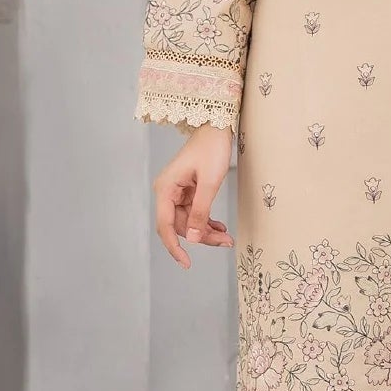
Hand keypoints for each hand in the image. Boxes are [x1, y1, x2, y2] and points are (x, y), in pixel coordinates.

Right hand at [153, 123, 235, 268]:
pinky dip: (207, 221)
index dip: (175, 247)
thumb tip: (194, 237)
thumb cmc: (212, 148)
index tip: (186, 263)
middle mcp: (167, 192)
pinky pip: (194, 213)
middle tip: (225, 243)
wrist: (216, 127)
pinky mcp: (188, 191)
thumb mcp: (210, 183)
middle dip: (201, 237)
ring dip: (206, 231)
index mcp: (166, 189)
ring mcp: (177, 192)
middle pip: (179, 225)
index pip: (165, 225)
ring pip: (189, 221)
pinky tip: (220, 228)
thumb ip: (200, 211)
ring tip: (226, 237)